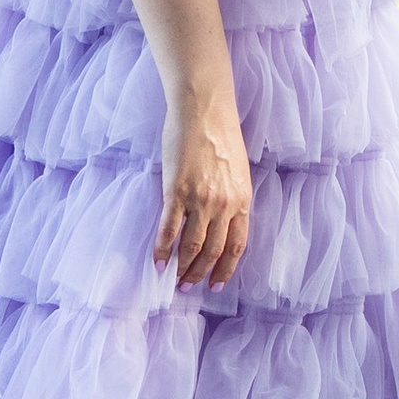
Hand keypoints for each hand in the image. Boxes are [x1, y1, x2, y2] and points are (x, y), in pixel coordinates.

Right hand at [155, 81, 251, 287]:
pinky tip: (157, 262)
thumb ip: (231, 197)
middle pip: (212, 251)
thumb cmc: (220, 134)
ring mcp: (200, 201)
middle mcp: (223, 206)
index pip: (236, 246)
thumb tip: (219, 219)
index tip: (216, 284)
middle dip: (200, 274)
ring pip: (191, 246)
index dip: (225, 269)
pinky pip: (169, 230)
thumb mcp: (237, 171)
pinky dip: (162, 250)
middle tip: (189, 287)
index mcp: (242, 200)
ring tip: (174, 280)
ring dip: (182, 268)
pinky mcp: (176, 192)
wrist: (203, 110)